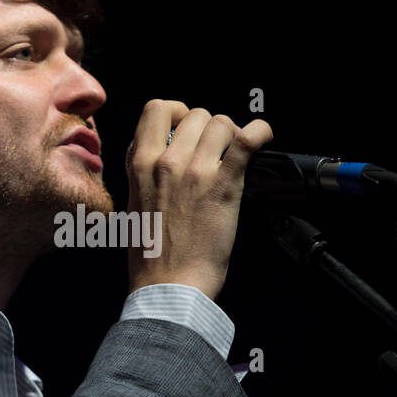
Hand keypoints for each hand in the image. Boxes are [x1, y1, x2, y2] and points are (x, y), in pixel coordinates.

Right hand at [124, 100, 272, 301]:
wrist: (168, 286)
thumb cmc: (152, 257)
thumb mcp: (133, 204)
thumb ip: (145, 174)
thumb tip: (162, 154)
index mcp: (140, 165)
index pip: (156, 109)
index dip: (177, 111)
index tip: (187, 125)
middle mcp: (166, 162)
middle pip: (197, 114)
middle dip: (210, 127)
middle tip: (217, 149)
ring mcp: (195, 171)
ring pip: (221, 123)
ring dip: (232, 135)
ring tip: (235, 154)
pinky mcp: (223, 186)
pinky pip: (247, 141)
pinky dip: (260, 132)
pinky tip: (263, 137)